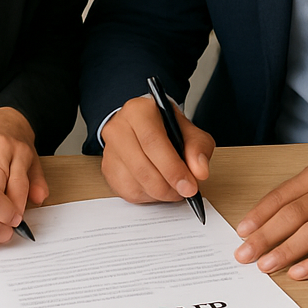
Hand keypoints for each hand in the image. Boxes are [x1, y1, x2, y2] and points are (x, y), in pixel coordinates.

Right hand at [100, 96, 214, 203]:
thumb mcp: (188, 130)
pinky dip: (149, 196)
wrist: (144, 127)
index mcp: (138, 111)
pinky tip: (159, 187)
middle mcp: (119, 128)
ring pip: (135, 183)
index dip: (172, 168)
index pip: (152, 142)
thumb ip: (198, 148)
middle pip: (142, 166)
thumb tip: (199, 172)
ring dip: (160, 193)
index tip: (189, 186)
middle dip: (168, 186)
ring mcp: (110, 150)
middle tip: (186, 191)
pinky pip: (129, 192)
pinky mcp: (108, 170)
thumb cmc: (166, 128)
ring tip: (175, 188)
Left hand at [233, 156, 307, 278]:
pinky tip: (300, 272)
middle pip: (293, 215)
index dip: (259, 216)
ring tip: (266, 266)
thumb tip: (268, 218)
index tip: (242, 232)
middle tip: (245, 254)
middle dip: (264, 237)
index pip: (282, 195)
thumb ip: (304, 192)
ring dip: (286, 251)